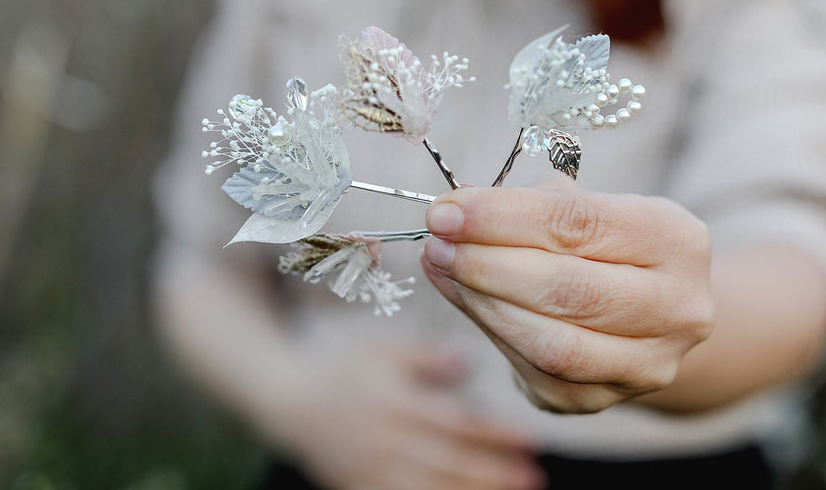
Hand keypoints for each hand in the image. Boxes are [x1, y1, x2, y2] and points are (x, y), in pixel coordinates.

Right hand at [256, 339, 544, 489]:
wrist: (292, 404)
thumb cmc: (347, 369)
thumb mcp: (382, 349)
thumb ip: (425, 356)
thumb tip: (469, 359)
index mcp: (394, 404)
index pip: (454, 423)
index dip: (494, 434)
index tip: (530, 439)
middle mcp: (384, 442)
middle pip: (447, 463)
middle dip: (493, 472)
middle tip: (533, 475)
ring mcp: (372, 472)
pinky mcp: (364, 489)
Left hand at [420, 187, 714, 413]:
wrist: (649, 311)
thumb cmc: (606, 244)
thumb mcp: (586, 206)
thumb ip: (527, 206)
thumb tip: (453, 216)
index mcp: (677, 239)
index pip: (581, 223)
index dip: (504, 217)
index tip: (447, 210)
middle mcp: (678, 307)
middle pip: (569, 288)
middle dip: (488, 263)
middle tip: (438, 240)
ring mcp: (647, 364)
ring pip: (552, 343)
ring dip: (483, 302)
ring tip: (443, 265)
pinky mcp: (604, 400)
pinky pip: (535, 372)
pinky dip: (490, 331)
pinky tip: (464, 298)